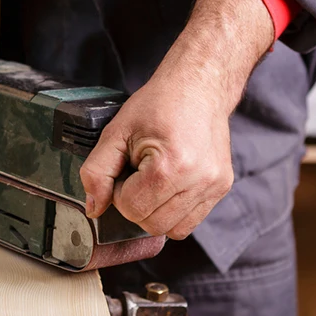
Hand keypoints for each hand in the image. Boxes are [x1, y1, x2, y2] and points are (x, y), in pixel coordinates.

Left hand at [80, 0, 274, 238]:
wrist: (199, 86)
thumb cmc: (158, 104)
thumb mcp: (117, 132)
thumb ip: (97, 171)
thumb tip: (93, 208)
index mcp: (171, 166)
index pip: (131, 208)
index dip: (119, 192)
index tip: (127, 168)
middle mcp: (198, 180)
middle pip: (152, 225)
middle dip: (137, 205)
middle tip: (138, 175)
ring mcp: (214, 186)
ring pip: (173, 229)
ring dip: (156, 212)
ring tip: (155, 180)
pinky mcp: (222, 188)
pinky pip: (190, 222)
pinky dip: (174, 212)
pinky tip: (170, 186)